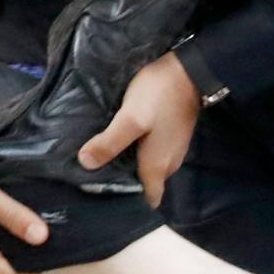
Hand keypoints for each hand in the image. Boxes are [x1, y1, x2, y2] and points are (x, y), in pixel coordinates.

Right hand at [0, 119, 46, 273]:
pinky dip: (4, 237)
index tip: (54, 256)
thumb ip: (13, 216)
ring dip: (15, 247)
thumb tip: (41, 238)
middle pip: (1, 268)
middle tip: (50, 243)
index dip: (32, 271)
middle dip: (26, 259)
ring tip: (37, 232)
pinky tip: (17, 224)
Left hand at [77, 52, 201, 208]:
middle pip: (146, 185)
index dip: (129, 201)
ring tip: (103, 159)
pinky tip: (121, 144)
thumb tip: (85, 163)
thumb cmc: (159, 97)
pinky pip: (151, 156)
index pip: (148, 200)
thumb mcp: (130, 119)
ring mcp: (172, 152)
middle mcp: (168, 165)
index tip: (105, 197)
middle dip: (124, 183)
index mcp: (157, 166)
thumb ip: (109, 143)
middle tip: (94, 175)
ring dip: (128, 167)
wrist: (188, 72)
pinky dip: (136, 155)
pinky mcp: (170, 139)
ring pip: (147, 170)